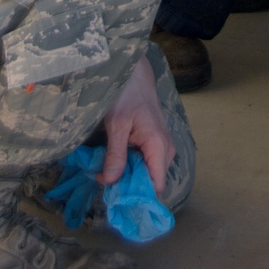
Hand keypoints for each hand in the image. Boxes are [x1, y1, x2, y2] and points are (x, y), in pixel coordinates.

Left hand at [100, 55, 175, 194]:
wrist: (135, 73)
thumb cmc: (126, 94)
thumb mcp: (116, 124)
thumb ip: (115, 154)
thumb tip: (110, 182)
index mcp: (158, 146)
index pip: (156, 186)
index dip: (136, 195)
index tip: (114, 195)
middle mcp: (165, 150)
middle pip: (150, 182)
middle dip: (127, 185)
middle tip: (102, 179)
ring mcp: (162, 146)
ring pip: (147, 173)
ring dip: (127, 175)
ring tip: (105, 168)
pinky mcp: (156, 143)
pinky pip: (145, 163)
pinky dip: (130, 165)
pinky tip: (114, 158)